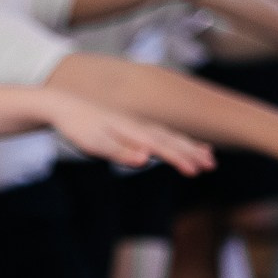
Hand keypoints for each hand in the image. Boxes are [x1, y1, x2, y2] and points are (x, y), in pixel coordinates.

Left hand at [43, 93, 212, 174]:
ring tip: (208, 156)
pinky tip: (181, 144)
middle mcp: (139, 126)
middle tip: (212, 166)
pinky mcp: (132, 127)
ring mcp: (137, 126)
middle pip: (172, 140)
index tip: (196, 172)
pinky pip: (160, 134)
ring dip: (189, 146)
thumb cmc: (78, 127)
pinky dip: (175, 140)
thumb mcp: (94, 144)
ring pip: (169, 136)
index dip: (180, 160)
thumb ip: (119, 152)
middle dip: (192, 153)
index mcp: (132, 132)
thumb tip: (145, 159)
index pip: (162, 148)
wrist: (65, 105)